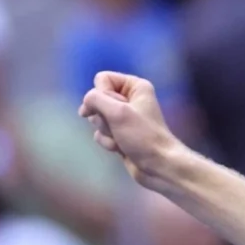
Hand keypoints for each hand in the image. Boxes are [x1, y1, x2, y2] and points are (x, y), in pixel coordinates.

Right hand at [78, 72, 182, 189]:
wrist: (158, 165)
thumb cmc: (143, 136)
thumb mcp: (118, 112)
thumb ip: (96, 99)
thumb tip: (86, 102)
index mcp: (136, 86)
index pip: (102, 79)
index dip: (101, 94)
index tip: (114, 109)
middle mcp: (130, 99)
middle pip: (96, 99)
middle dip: (102, 116)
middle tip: (119, 126)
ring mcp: (124, 117)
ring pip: (96, 118)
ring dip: (105, 131)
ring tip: (122, 138)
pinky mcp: (120, 133)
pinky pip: (100, 133)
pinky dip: (107, 142)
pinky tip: (121, 148)